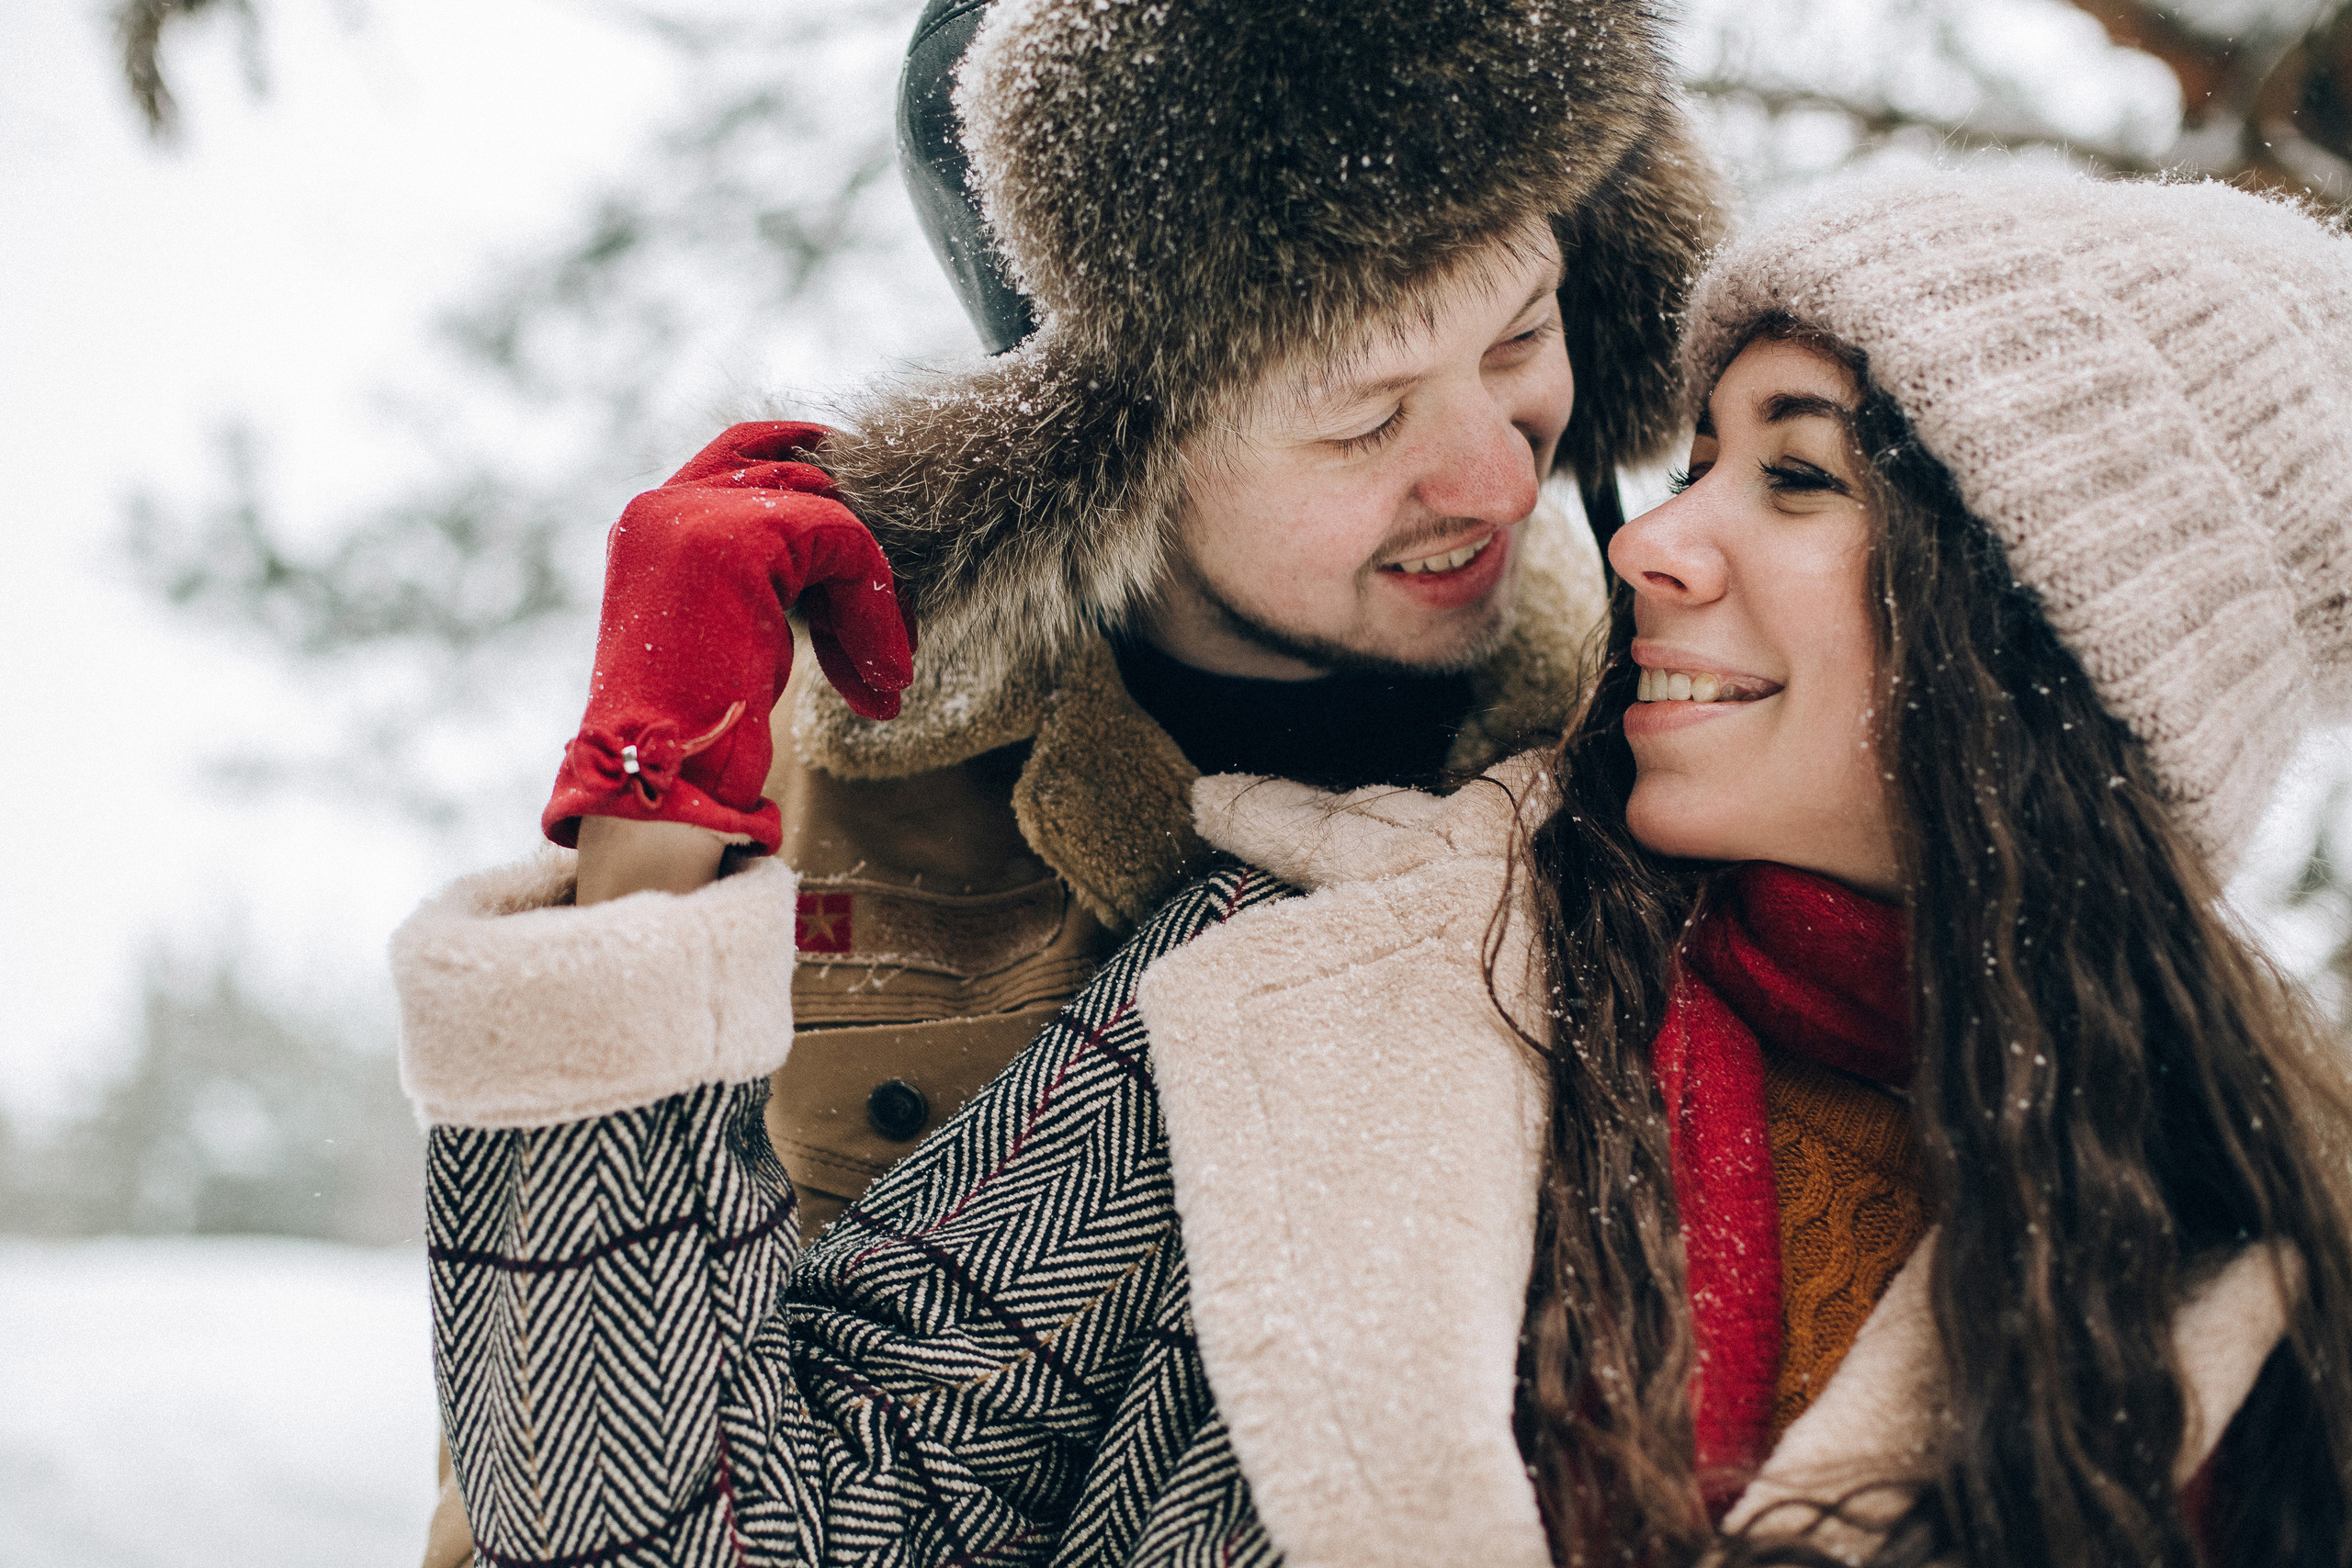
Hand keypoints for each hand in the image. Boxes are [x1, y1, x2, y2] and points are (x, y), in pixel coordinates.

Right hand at [542, 422, 913, 853]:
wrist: (653, 784)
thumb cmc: (694, 730)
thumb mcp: (738, 632)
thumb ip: (774, 576)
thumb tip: (851, 558)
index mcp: (656, 522)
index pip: (754, 457)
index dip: (827, 498)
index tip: (873, 578)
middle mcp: (668, 505)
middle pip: (803, 481)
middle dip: (862, 556)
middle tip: (896, 639)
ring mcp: (695, 515)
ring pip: (830, 515)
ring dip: (876, 597)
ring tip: (890, 676)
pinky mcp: (736, 539)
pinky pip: (844, 545)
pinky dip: (876, 612)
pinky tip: (881, 680)